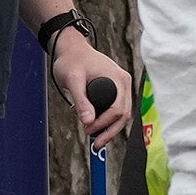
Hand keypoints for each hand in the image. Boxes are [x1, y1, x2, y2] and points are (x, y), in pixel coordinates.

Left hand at [51, 26, 131, 144]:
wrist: (71, 49)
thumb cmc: (71, 60)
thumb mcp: (72, 80)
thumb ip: (81, 100)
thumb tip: (88, 122)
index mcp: (118, 79)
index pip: (118, 110)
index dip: (104, 124)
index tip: (88, 130)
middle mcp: (124, 83)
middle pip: (124, 115)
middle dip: (110, 131)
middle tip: (95, 145)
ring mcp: (121, 86)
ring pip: (122, 115)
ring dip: (108, 128)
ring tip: (91, 135)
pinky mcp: (115, 90)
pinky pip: (115, 109)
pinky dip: (105, 119)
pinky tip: (89, 122)